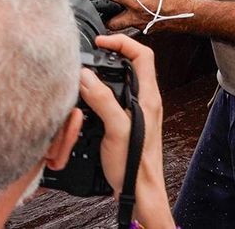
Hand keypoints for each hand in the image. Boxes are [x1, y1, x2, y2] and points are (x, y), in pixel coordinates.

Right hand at [80, 34, 171, 228]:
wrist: (140, 192)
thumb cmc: (135, 166)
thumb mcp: (116, 129)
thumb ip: (102, 99)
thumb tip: (85, 75)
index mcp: (149, 97)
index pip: (142, 54)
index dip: (121, 42)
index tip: (100, 42)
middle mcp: (146, 100)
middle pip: (133, 63)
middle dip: (112, 52)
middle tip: (93, 51)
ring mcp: (139, 110)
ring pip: (124, 79)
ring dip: (106, 70)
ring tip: (88, 69)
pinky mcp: (129, 121)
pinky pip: (116, 95)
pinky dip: (102, 88)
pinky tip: (89, 96)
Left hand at [99, 0, 199, 33]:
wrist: (192, 14)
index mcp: (138, 4)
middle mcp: (138, 18)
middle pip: (112, 22)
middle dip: (106, 16)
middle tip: (106, 5)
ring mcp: (143, 26)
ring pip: (124, 26)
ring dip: (119, 19)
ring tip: (118, 8)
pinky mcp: (150, 29)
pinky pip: (136, 27)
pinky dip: (132, 21)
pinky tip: (135, 12)